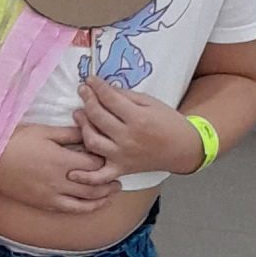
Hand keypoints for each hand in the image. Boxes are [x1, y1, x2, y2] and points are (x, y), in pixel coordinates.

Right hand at [0, 122, 119, 215]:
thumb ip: (69, 134)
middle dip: (109, 183)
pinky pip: (69, 210)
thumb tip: (89, 130)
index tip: (111, 158)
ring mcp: (52, 195)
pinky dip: (84, 209)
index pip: (95, 165)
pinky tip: (90, 205)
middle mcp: (60, 181)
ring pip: (85, 202)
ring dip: (101, 199)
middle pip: (94, 186)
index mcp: (62, 160)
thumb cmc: (15, 141)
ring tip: (110, 194)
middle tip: (119, 179)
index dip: (106, 162)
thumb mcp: (43, 131)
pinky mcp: (44, 204)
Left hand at [74, 77, 202, 180]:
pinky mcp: (121, 170)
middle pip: (97, 117)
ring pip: (92, 141)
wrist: (183, 149)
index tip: (90, 79)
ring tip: (78, 114)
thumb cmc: (168, 122)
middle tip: (83, 91)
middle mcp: (128, 138)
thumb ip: (126, 96)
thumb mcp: (151, 103)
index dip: (97, 86)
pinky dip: (86, 177)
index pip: (109, 99)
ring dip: (82, 127)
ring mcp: (122, 156)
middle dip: (87, 100)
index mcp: (138, 119)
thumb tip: (103, 88)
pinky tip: (72, 173)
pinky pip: (99, 177)